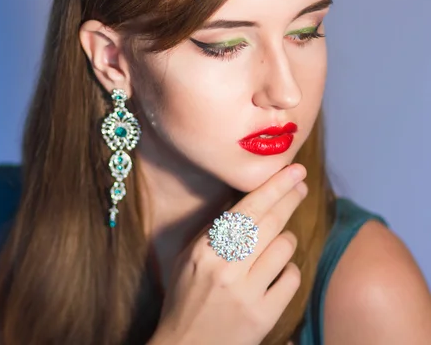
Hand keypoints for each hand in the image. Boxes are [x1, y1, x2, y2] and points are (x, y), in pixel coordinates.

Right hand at [149, 164, 307, 344]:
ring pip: (284, 247)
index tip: (292, 171)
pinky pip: (291, 278)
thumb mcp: (189, 259)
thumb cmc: (186, 298)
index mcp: (205, 251)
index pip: (245, 210)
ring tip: (277, 240)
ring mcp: (247, 293)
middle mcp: (226, 269)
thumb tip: (243, 202)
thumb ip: (213, 231)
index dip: (272, 187)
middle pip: (269, 223)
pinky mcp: (264, 315)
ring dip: (285, 238)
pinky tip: (278, 270)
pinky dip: (288, 270)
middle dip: (289, 198)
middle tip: (300, 185)